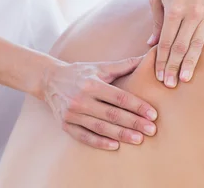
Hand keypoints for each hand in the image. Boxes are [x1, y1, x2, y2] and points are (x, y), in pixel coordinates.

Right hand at [43, 57, 157, 149]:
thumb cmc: (81, 73)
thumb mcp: (100, 67)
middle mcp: (81, 99)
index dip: (137, 106)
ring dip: (120, 134)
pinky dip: (99, 142)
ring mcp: (72, 113)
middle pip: (112, 114)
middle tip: (151, 130)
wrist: (50, 80)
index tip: (153, 114)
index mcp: (92, 84)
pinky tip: (115, 146)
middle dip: (133, 123)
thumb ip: (123, 65)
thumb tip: (147, 57)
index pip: (119, 97)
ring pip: (100, 127)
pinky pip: (84, 136)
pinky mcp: (65, 124)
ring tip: (138, 139)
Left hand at [148, 0, 203, 87]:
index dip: (162, 61)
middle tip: (170, 84)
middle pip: (181, 48)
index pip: (166, 42)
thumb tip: (152, 45)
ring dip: (191, 63)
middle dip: (175, 68)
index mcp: (174, 11)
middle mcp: (190, 14)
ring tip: (186, 79)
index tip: (159, 76)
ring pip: (197, 44)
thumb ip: (156, 22)